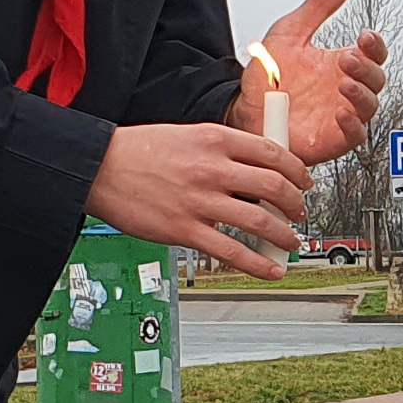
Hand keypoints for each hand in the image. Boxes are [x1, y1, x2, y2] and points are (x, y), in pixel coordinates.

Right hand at [85, 123, 310, 280]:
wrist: (98, 168)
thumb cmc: (140, 151)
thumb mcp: (189, 134)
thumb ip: (224, 149)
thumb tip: (259, 167)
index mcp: (215, 139)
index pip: (273, 153)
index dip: (297, 170)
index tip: (304, 181)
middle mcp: (212, 168)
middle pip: (274, 186)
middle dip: (296, 203)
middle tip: (300, 212)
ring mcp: (199, 201)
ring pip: (259, 220)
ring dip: (284, 235)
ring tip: (291, 241)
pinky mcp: (184, 230)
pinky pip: (231, 251)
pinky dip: (258, 263)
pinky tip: (272, 269)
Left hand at [227, 0, 388, 166]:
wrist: (242, 109)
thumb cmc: (267, 78)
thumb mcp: (291, 31)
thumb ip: (320, 4)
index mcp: (339, 64)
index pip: (372, 54)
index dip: (374, 46)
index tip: (364, 36)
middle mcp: (343, 90)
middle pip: (376, 80)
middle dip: (367, 68)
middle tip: (348, 58)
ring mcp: (339, 115)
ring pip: (369, 107)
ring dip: (361, 94)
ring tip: (344, 83)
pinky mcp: (331, 138)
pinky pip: (354, 135)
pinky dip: (351, 125)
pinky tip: (340, 112)